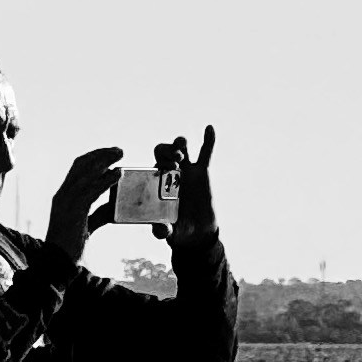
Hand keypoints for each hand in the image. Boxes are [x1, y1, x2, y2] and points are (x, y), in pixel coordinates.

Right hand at [46, 145, 123, 264]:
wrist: (57, 263)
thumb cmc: (70, 245)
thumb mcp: (85, 224)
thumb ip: (97, 213)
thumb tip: (113, 206)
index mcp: (62, 196)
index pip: (76, 168)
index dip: (93, 157)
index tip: (109, 153)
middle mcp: (62, 195)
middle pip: (81, 165)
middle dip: (101, 154)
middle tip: (119, 150)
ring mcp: (66, 202)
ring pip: (86, 174)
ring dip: (104, 162)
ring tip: (120, 156)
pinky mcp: (74, 212)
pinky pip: (91, 190)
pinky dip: (105, 180)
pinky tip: (117, 175)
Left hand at [157, 125, 218, 249]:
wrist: (195, 233)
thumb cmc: (176, 228)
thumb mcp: (167, 231)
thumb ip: (162, 230)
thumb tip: (160, 230)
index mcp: (156, 182)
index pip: (151, 164)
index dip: (156, 163)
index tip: (164, 169)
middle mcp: (168, 172)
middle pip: (163, 151)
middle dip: (167, 151)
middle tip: (175, 161)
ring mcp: (186, 170)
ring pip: (181, 148)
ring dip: (180, 144)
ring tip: (181, 149)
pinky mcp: (202, 172)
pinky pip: (205, 153)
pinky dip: (208, 140)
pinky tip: (209, 128)